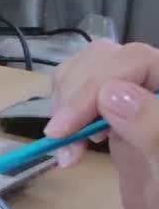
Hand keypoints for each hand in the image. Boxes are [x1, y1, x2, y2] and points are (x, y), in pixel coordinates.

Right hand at [47, 41, 158, 208]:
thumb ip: (150, 127)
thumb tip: (113, 93)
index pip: (134, 62)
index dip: (93, 88)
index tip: (62, 130)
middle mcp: (156, 87)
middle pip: (106, 60)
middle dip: (75, 96)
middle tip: (60, 140)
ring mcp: (137, 102)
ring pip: (89, 73)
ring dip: (65, 106)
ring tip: (66, 147)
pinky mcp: (119, 120)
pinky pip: (84, 99)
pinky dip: (65, 118)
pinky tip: (69, 148)